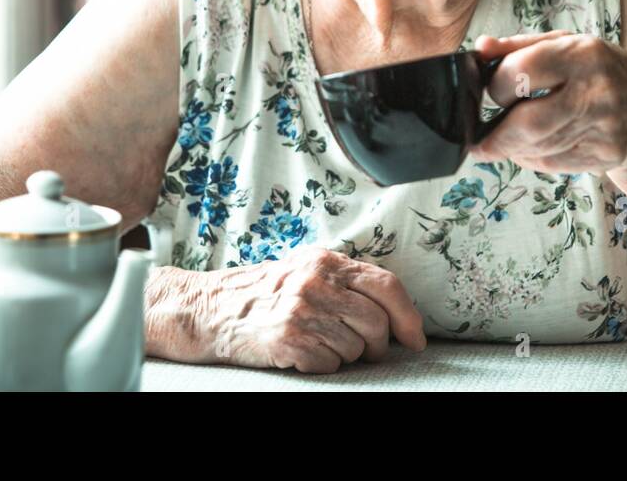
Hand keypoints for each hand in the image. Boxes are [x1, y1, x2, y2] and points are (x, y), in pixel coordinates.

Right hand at [190, 246, 426, 372]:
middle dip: (379, 344)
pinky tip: (303, 352)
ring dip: (347, 355)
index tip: (415, 339)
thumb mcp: (305, 269)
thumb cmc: (266, 293)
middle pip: (377, 321)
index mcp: (326, 261)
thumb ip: (345, 280)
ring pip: (356, 347)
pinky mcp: (288, 339)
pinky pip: (331, 364)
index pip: (386, 285)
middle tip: (368, 350)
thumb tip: (396, 310)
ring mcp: (302, 310)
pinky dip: (323, 365)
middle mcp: (315, 282)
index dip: (408, 316)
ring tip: (321, 343)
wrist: (211, 309)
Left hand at [472, 30, 626, 177]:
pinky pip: (552, 163)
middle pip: (527, 122)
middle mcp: (598, 90)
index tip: (489, 91)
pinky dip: (531, 158)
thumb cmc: (604, 74)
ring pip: (537, 147)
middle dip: (496, 136)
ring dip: (510, 149)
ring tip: (501, 143)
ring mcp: (605, 127)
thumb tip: (481, 47)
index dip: (496, 85)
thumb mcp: (570, 46)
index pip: (521, 71)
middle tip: (479, 141)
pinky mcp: (606, 155)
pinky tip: (528, 149)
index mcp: (584, 54)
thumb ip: (522, 46)